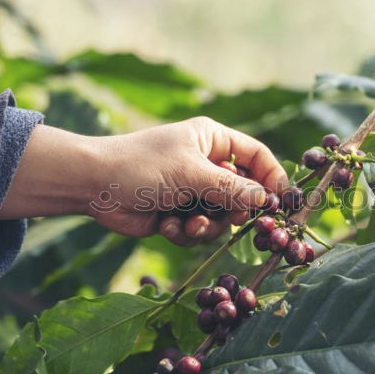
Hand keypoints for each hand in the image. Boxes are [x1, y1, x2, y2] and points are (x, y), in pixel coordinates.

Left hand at [0, 117, 287, 246]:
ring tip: (188, 224)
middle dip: (235, 210)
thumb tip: (265, 201)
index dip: (271, 178)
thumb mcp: (192, 174)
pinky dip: (185, 232)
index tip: (280, 202)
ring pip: (221, 217)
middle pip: (242, 193)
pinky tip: (166, 226)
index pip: (256, 157)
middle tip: (233, 218)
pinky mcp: (177, 214)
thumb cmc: (143, 166)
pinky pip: (197, 230)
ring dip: (206, 226)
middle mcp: (205, 165)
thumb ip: (232, 189)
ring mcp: (191, 191)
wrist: (94, 186)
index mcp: (212, 141)